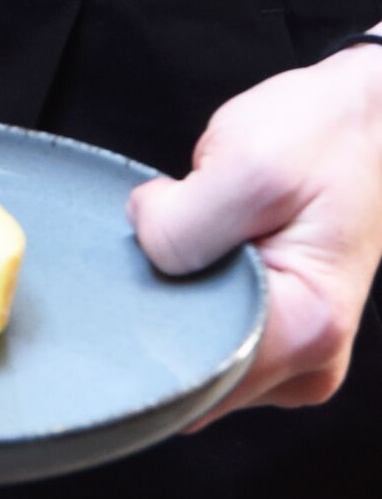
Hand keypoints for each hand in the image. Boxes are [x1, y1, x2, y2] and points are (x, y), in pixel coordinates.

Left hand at [131, 40, 381, 410]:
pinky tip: (209, 248)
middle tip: (171, 238)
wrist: (365, 119)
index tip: (139, 270)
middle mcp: (310, 358)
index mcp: (306, 327)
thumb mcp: (244, 165)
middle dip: (165, 312)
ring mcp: (299, 351)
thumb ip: (181, 225)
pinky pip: (213, 329)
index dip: (151, 328)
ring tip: (205, 235)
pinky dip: (196, 291)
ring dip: (181, 297)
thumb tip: (141, 250)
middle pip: (195, 375)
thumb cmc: (321, 137)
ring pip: (200, 352)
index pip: (196, 380)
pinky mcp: (284, 330)